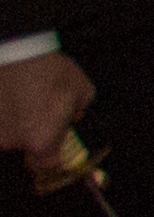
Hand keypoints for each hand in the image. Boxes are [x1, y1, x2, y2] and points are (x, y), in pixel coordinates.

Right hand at [0, 53, 90, 178]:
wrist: (16, 50)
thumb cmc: (50, 72)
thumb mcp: (82, 91)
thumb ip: (79, 111)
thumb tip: (73, 116)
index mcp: (40, 142)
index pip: (45, 166)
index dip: (51, 158)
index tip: (56, 147)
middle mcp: (10, 142)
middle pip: (22, 145)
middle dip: (30, 132)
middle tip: (37, 110)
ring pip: (4, 130)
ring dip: (12, 119)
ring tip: (21, 96)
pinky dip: (1, 108)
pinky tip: (8, 92)